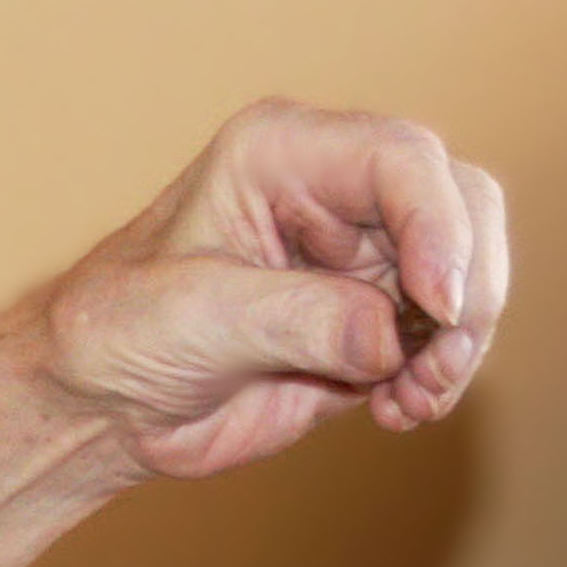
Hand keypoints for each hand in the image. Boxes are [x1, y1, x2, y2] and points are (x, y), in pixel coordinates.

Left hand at [36, 98, 508, 480]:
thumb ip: (299, 320)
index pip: (403, 160)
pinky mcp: (371, 323)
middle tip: (435, 363)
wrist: (98, 409)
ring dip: (459, 344)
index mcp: (285, 154)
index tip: (439, 308)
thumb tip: (392, 337)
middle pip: (461, 206)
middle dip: (467, 288)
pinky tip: (397, 412)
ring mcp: (361, 258)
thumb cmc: (118, 337)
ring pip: (467, 274)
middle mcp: (336, 193)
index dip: (440, 228)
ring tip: (411, 400)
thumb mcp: (196, 318)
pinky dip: (440, 377)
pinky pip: (444, 337)